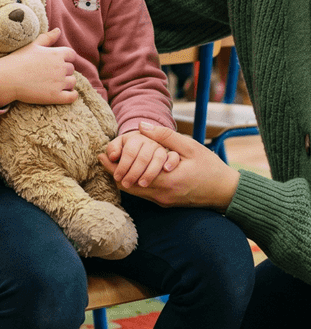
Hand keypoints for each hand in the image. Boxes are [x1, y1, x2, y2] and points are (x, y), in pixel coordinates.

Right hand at [0, 28, 77, 107]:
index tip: (57, 62)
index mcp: (56, 53)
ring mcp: (59, 83)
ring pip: (72, 82)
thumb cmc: (18, 60)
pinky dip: (72, 95)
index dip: (66, 58)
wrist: (7, 79)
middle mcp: (61, 67)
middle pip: (71, 69)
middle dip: (63, 71)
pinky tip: (66, 94)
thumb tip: (58, 30)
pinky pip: (72, 97)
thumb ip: (47, 38)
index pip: (71, 55)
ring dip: (67, 83)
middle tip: (50, 74)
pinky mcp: (55, 96)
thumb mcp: (33, 45)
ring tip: (54, 84)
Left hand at [101, 122, 239, 211]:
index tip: (102, 154)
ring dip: (123, 177)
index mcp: (167, 180)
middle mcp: (162, 195)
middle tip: (102, 157)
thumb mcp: (189, 146)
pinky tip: (129, 171)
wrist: (226, 192)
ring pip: (134, 192)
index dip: (114, 165)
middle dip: (114, 172)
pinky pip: (144, 194)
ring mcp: (163, 201)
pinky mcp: (166, 203)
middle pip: (128, 186)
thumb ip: (164, 136)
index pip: (130, 175)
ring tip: (112, 163)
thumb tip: (141, 125)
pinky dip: (133, 183)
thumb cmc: (210, 167)